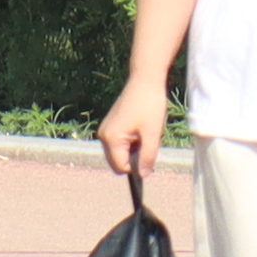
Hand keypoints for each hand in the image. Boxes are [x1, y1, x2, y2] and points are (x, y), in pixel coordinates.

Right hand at [96, 76, 165, 192]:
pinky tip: (141, 127)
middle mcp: (103, 136)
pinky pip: (120, 143)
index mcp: (111, 139)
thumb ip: (147, 157)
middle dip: (135, 157)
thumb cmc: (150, 104)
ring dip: (134, 148)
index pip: (122, 167)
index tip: (150, 152)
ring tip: (145, 131)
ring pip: (120, 153)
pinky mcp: (110, 125)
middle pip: (119, 162)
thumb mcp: (152, 134)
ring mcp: (105, 130)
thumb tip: (143, 176)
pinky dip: (132, 141)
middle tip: (147, 139)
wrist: (145, 80)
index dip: (138, 165)